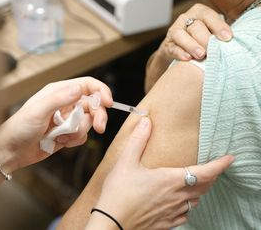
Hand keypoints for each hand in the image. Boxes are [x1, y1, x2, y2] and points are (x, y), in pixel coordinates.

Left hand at [0, 77, 112, 172]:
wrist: (11, 151)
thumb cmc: (19, 128)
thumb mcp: (38, 111)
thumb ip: (59, 99)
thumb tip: (80, 89)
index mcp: (58, 91)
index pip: (87, 85)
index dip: (101, 92)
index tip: (109, 103)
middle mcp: (64, 103)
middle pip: (93, 104)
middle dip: (98, 116)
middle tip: (100, 128)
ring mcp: (66, 119)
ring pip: (88, 122)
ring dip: (79, 132)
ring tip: (62, 137)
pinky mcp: (66, 134)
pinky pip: (82, 136)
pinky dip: (75, 141)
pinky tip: (60, 142)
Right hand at [88, 117, 233, 229]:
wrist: (111, 222)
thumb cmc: (118, 193)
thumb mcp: (126, 162)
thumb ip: (138, 140)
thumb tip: (146, 121)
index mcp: (170, 180)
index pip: (205, 173)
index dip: (220, 165)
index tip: (229, 159)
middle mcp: (177, 197)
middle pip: (204, 187)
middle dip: (211, 177)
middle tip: (213, 169)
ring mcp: (173, 212)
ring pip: (195, 201)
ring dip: (200, 191)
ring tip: (196, 184)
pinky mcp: (166, 223)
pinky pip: (185, 214)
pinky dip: (188, 206)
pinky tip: (179, 204)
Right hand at [159, 3, 231, 61]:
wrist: (182, 49)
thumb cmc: (203, 39)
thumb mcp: (212, 32)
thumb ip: (218, 34)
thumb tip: (229, 41)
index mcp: (199, 12)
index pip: (208, 15)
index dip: (218, 26)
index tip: (227, 37)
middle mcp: (185, 19)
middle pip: (195, 27)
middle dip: (205, 39)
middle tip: (213, 50)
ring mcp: (174, 31)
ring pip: (180, 35)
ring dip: (191, 45)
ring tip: (201, 55)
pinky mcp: (167, 45)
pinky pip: (173, 48)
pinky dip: (180, 53)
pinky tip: (188, 58)